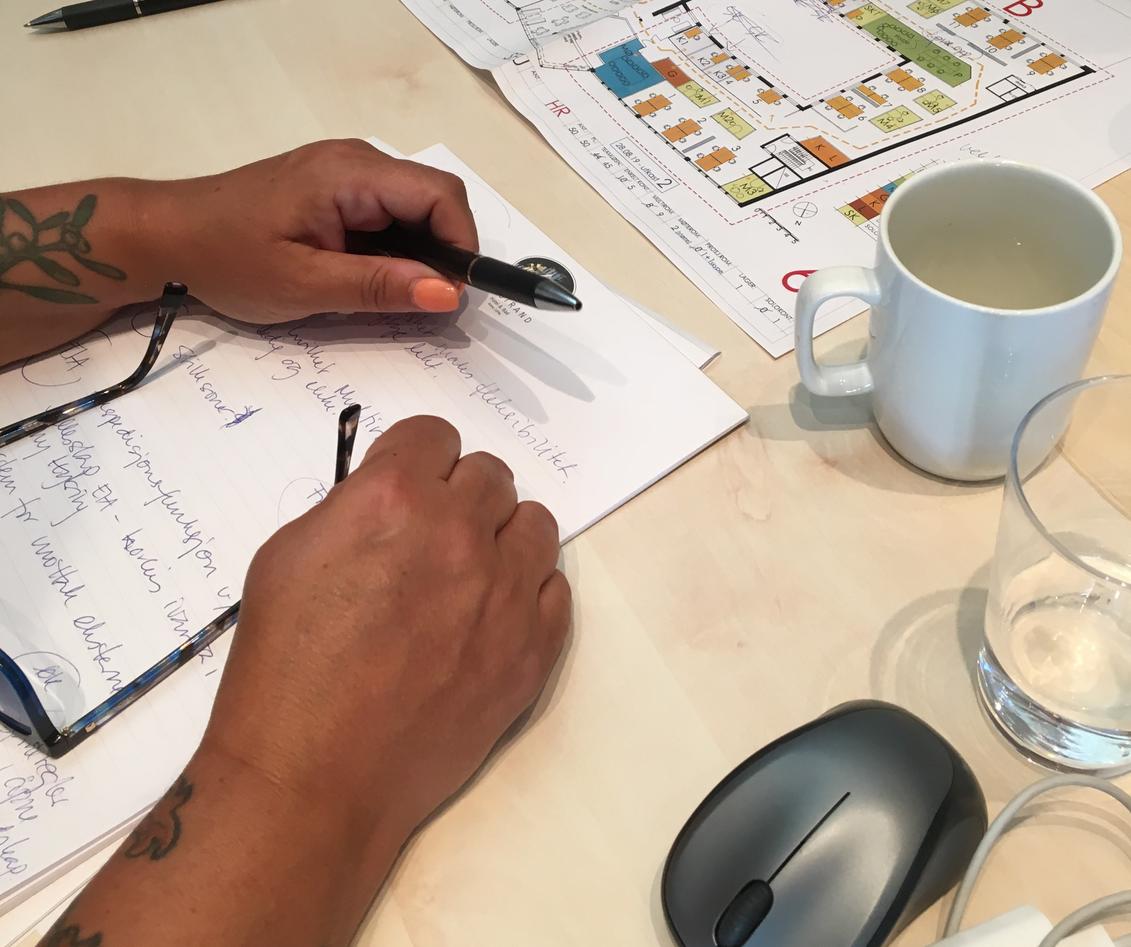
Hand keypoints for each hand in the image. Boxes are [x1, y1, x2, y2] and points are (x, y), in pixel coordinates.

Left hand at [154, 139, 477, 320]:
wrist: (167, 237)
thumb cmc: (228, 260)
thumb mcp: (306, 285)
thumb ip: (380, 287)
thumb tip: (449, 294)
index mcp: (351, 173)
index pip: (442, 195)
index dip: (462, 246)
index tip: (452, 297)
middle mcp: (356, 160)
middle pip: (433, 200)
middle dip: (442, 254)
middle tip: (420, 305)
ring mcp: (345, 172)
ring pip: (413, 210)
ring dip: (416, 256)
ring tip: (388, 297)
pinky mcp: (334, 189)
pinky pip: (386, 215)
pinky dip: (392, 251)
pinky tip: (367, 280)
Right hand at [205, 416, 569, 847]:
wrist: (315, 774)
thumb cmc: (285, 667)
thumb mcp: (287, 556)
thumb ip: (350, 507)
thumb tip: (390, 499)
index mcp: (395, 498)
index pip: (436, 434)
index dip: (417, 458)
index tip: (409, 483)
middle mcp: (460, 534)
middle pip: (491, 475)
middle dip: (460, 494)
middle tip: (432, 535)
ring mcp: (506, 594)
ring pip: (536, 524)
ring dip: (503, 536)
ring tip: (468, 573)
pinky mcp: (532, 650)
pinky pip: (555, 589)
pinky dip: (527, 592)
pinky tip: (491, 616)